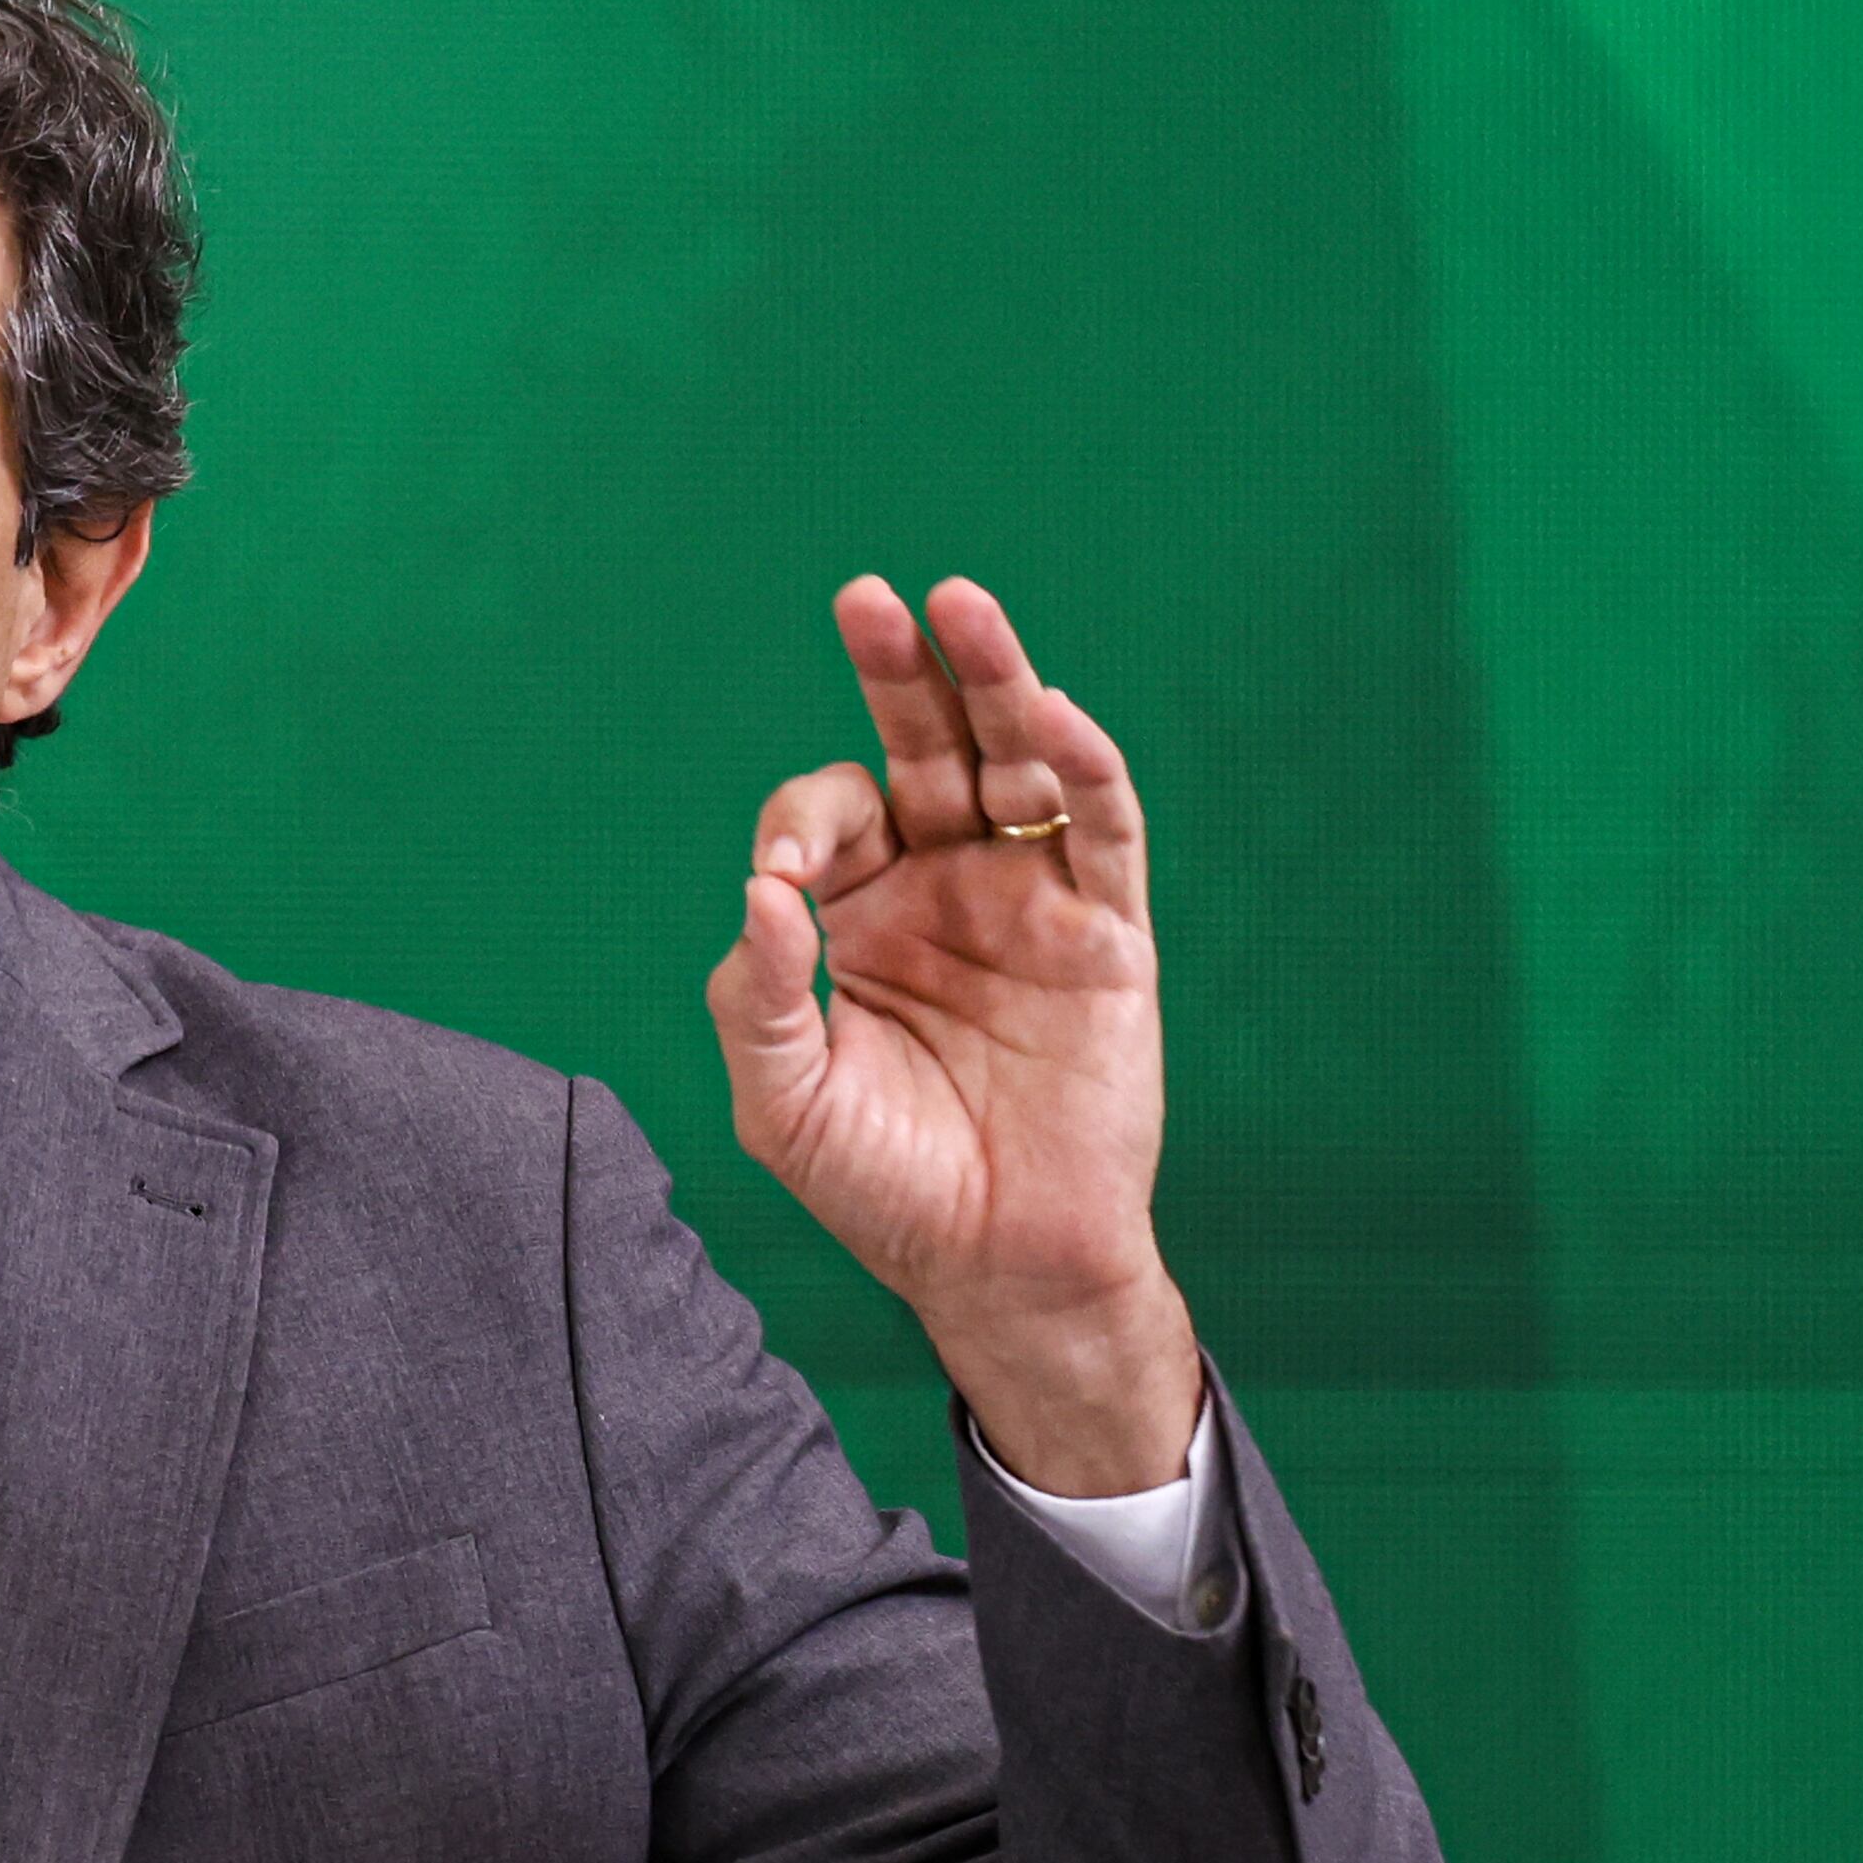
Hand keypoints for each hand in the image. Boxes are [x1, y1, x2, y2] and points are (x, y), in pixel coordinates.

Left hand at [704, 575, 1203, 1493]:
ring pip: (1014, 762)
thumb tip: (759, 893)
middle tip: (865, 598)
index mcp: (854, 916)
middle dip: (895, 674)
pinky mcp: (1106, 930)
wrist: (997, 1265)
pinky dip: (1076, 763)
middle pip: (920, 749)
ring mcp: (1027, 899)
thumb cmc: (882, 1187)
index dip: (802, 823)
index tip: (788, 877)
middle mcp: (940, 886)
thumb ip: (756, 998)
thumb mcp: (783, 1102)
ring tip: (959, 603)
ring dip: (994, 681)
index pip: (824, 820)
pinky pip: (1098, 827)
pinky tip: (1045, 712)